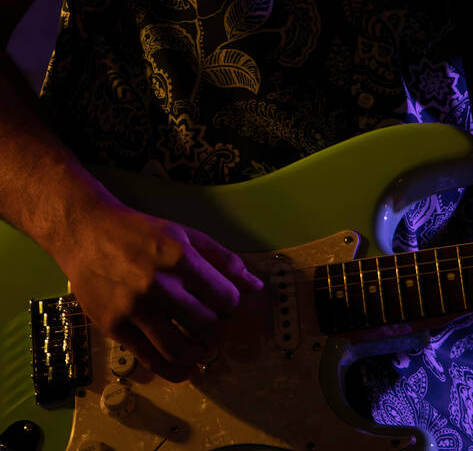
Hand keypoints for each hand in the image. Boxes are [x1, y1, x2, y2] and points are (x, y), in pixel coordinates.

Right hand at [56, 201, 262, 382]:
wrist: (87, 233)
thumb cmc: (139, 232)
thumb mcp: (185, 234)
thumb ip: (222, 259)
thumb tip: (255, 286)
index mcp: (179, 258)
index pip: (225, 299)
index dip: (231, 305)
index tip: (224, 303)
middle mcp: (158, 286)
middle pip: (207, 328)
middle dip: (219, 333)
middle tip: (216, 329)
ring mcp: (134, 309)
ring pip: (180, 351)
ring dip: (200, 356)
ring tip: (202, 348)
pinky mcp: (114, 328)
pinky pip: (151, 361)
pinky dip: (174, 370)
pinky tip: (184, 365)